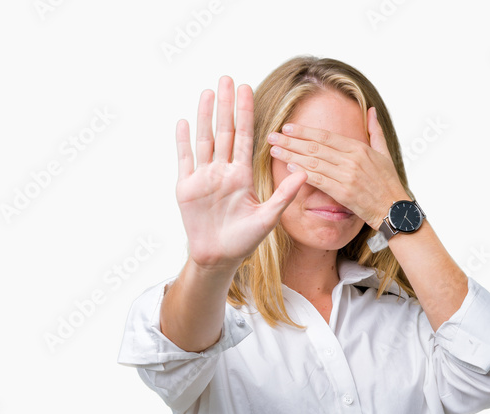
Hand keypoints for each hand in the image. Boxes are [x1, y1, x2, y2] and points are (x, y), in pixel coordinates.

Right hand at [176, 76, 307, 269]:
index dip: (245, 113)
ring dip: (205, 115)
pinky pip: (185, 159)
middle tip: (227, 78)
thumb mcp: (269, 217)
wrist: (219, 258)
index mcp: (242, 175)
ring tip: (207, 91)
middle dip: (225, 105)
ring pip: (205, 139)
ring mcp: (203, 177)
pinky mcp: (186, 187)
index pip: (244, 137)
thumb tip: (305, 171)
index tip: (247, 89)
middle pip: (224, 131)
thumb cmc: (244, 240)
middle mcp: (223, 171)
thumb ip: (285, 194)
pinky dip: (183, 141)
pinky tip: (185, 121)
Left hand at [265, 106, 409, 230]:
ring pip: (314, 162)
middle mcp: (352, 160)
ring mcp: (347, 176)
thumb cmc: (389, 183)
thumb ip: (375, 131)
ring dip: (292, 155)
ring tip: (275, 150)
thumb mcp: (385, 153)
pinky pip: (320, 180)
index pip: (326, 136)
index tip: (287, 127)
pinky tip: (290, 167)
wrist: (395, 209)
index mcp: (359, 148)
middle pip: (315, 147)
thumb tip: (371, 110)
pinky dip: (304, 173)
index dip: (305, 131)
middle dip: (291, 141)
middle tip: (272, 136)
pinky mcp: (344, 193)